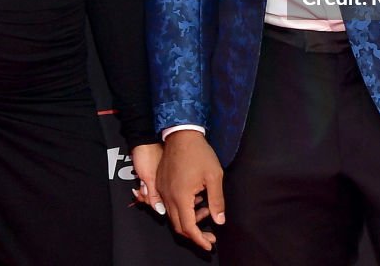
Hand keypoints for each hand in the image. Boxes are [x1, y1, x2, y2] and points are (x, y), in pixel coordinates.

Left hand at [130, 142, 164, 214]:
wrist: (141, 140)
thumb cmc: (146, 154)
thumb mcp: (148, 177)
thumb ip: (154, 195)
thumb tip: (160, 211)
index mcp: (168, 184)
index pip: (161, 203)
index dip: (151, 203)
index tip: (145, 196)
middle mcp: (166, 183)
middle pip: (156, 199)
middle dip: (146, 196)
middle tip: (140, 188)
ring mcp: (160, 178)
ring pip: (151, 192)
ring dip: (143, 190)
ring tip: (140, 183)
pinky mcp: (155, 174)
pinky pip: (149, 185)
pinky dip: (143, 184)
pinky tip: (140, 180)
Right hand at [155, 130, 224, 250]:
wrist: (182, 134)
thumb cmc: (200, 153)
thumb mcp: (214, 176)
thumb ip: (216, 201)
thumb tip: (219, 221)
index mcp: (181, 197)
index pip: (188, 228)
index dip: (199, 239)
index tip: (210, 245)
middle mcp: (168, 197)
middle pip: (178, 226)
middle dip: (195, 234)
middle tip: (210, 234)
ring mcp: (162, 190)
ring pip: (173, 216)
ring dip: (189, 219)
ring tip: (206, 208)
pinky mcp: (160, 184)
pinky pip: (169, 204)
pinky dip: (182, 209)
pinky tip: (195, 199)